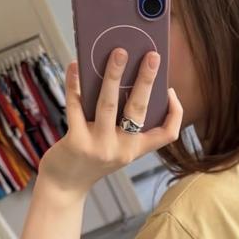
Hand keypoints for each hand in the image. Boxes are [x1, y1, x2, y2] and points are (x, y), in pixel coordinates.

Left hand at [39, 48, 182, 195]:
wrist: (64, 186)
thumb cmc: (89, 160)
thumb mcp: (113, 146)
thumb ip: (119, 123)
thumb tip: (121, 79)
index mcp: (136, 150)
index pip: (167, 134)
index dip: (175, 113)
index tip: (170, 91)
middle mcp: (122, 150)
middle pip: (139, 110)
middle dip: (146, 80)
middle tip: (151, 56)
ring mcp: (100, 147)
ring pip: (109, 104)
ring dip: (114, 75)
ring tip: (118, 52)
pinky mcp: (76, 142)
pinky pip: (76, 106)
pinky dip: (75, 84)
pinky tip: (76, 66)